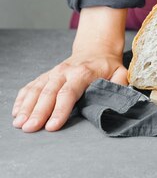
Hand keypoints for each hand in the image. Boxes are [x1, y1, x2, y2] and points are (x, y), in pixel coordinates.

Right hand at [12, 6, 127, 132]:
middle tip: (30, 128)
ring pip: (37, 89)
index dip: (60, 110)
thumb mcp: (120, 73)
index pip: (69, 93)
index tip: (52, 126)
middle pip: (48, 93)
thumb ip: (120, 85)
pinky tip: (16, 112)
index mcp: (83, 73)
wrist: (96, 49)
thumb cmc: (108, 66)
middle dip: (38, 112)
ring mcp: (53, 73)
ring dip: (26, 107)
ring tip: (20, 123)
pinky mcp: (46, 76)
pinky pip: (31, 86)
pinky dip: (22, 99)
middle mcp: (65, 72)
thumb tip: (118, 99)